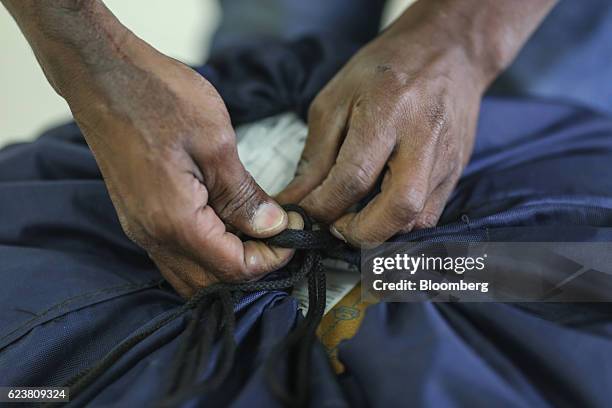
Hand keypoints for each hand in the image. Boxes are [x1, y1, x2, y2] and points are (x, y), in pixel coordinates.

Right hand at [55, 19, 298, 296]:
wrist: (102, 75)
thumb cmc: (157, 97)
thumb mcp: (216, 142)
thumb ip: (244, 195)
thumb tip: (273, 227)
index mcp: (175, 221)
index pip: (234, 269)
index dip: (272, 259)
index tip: (294, 230)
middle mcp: (153, 236)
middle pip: (212, 284)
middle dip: (252, 267)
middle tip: (279, 236)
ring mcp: (141, 229)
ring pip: (191, 276)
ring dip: (227, 264)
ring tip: (256, 232)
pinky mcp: (138, 217)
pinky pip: (175, 256)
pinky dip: (206, 253)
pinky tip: (226, 225)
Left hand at [278, 0, 554, 245]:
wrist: (449, 51)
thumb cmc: (385, 70)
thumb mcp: (336, 100)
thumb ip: (315, 155)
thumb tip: (295, 200)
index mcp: (388, 111)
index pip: (353, 177)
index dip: (323, 207)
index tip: (304, 216)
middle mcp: (424, 138)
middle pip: (399, 207)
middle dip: (360, 233)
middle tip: (334, 229)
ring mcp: (447, 158)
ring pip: (418, 218)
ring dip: (381, 232)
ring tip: (354, 220)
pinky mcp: (457, 171)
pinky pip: (430, 214)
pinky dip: (400, 224)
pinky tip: (380, 211)